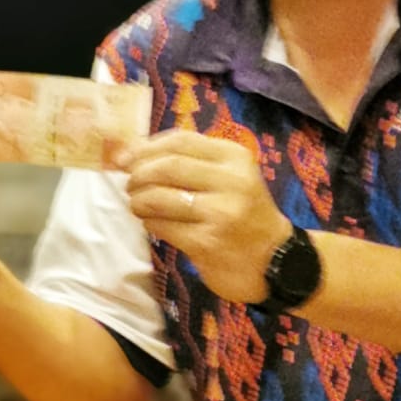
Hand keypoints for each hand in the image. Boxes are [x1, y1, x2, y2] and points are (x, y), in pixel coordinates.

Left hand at [120, 130, 290, 301]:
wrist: (276, 260)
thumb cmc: (244, 213)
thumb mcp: (230, 177)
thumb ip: (193, 161)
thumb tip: (133, 152)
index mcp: (235, 158)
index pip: (181, 141)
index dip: (146, 147)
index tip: (125, 158)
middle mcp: (231, 182)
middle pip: (167, 167)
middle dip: (138, 175)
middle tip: (129, 185)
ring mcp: (220, 213)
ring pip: (160, 198)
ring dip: (139, 200)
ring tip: (137, 205)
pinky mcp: (208, 243)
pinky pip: (163, 226)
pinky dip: (150, 223)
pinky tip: (152, 224)